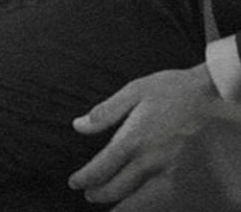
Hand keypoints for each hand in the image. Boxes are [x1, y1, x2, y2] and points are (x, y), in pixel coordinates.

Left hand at [69, 63, 220, 206]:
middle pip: (116, 189)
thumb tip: (78, 125)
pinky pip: (164, 207)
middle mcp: (151, 162)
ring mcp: (172, 177)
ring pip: (140, 205)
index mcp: (134, 138)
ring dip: (121, 209)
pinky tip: (142, 206)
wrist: (216, 98)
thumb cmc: (176, 91)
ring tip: (112, 209)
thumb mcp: (136, 90)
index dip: (84, 178)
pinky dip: (149, 210)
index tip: (75, 182)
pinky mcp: (190, 186)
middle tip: (90, 194)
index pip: (101, 168)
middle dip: (98, 194)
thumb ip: (106, 112)